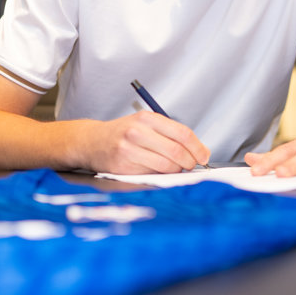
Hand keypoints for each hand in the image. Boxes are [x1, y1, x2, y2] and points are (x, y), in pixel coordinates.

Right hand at [84, 111, 210, 174]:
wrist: (92, 142)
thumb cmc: (123, 134)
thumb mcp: (146, 125)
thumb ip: (170, 135)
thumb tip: (199, 151)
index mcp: (148, 118)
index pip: (182, 133)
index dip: (198, 147)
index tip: (204, 156)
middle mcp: (138, 131)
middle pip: (177, 151)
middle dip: (190, 162)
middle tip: (192, 166)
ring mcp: (129, 149)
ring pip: (167, 166)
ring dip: (176, 170)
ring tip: (175, 168)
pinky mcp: (123, 166)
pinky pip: (152, 174)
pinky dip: (161, 176)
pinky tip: (158, 171)